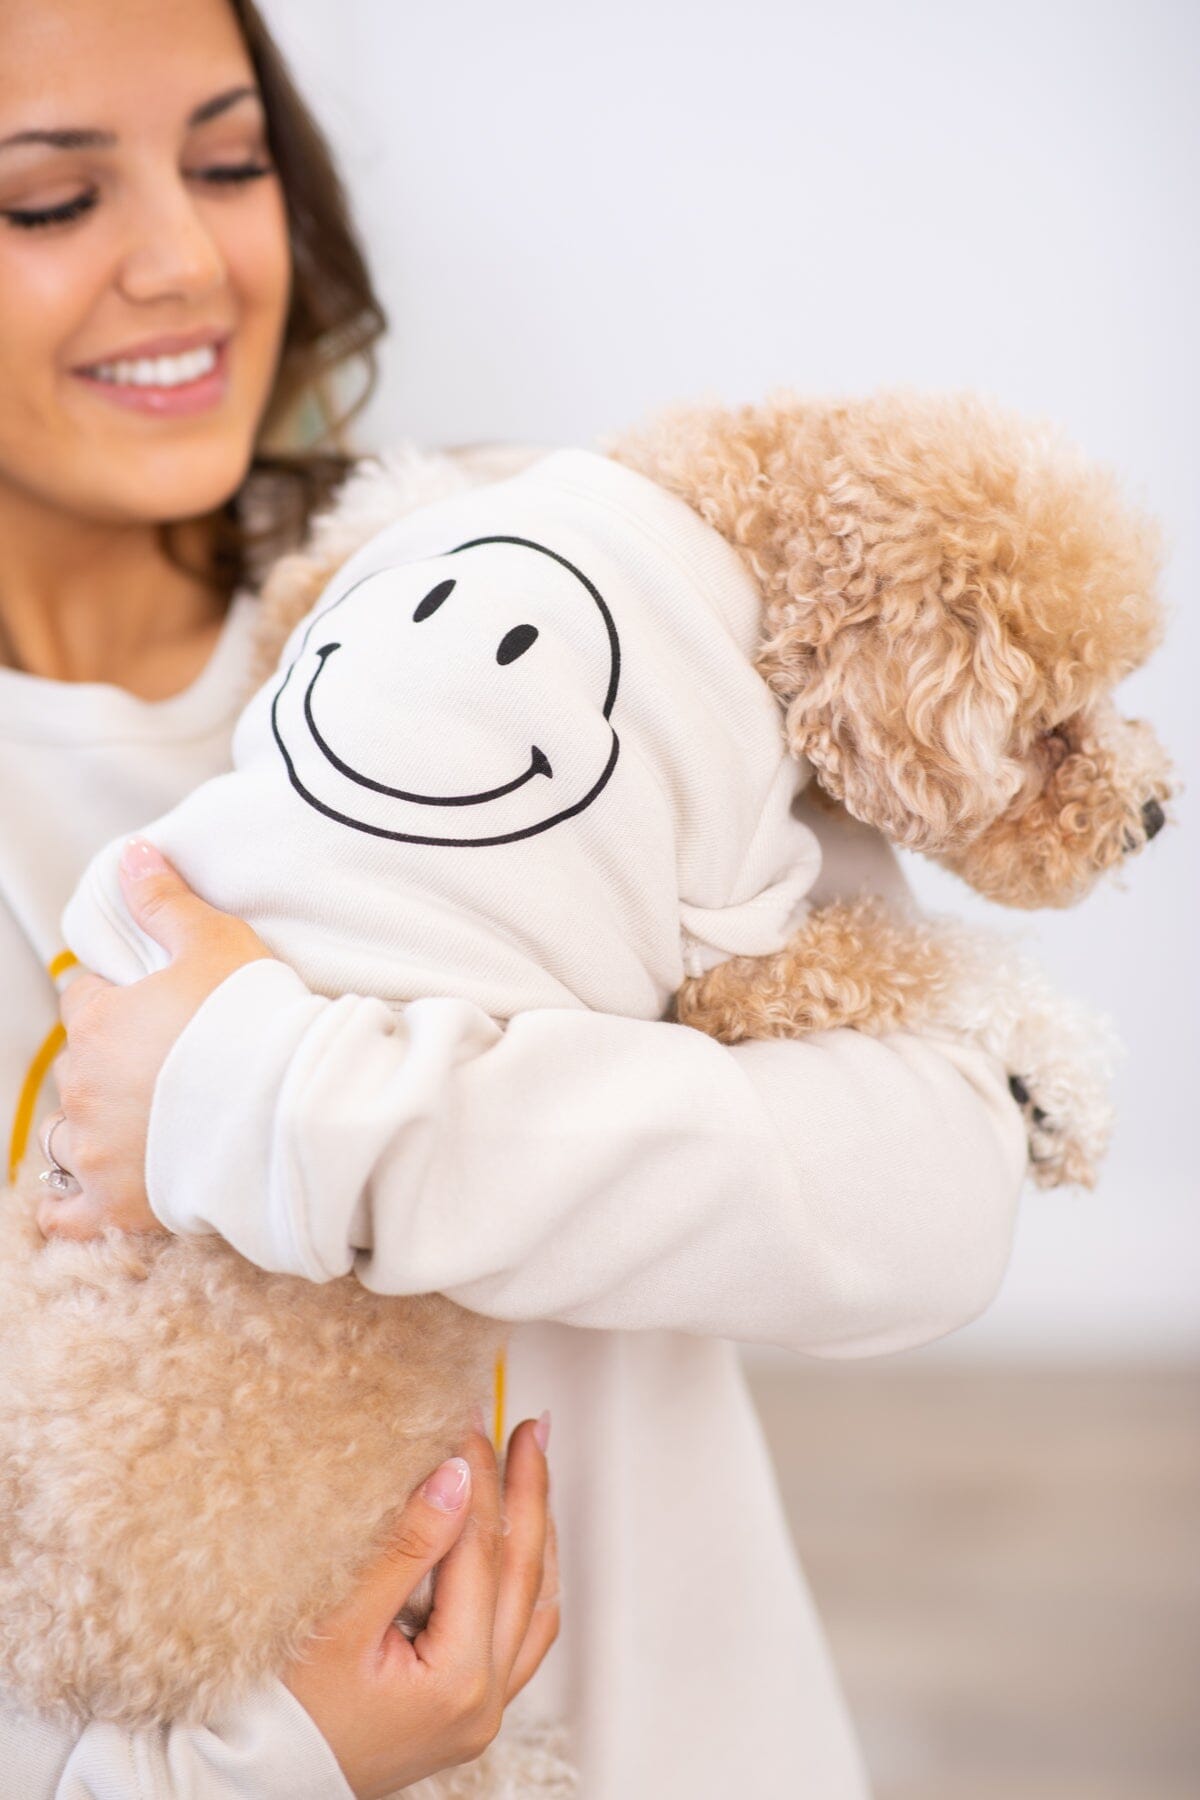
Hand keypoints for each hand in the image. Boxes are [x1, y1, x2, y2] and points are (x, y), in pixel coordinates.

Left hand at [36, 838, 273, 1243]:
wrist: (288, 1109)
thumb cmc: (254, 1020)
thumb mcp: (215, 943)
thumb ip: (165, 901)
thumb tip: (132, 852)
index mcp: (99, 1022)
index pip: (83, 1000)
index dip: (116, 999)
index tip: (151, 1007)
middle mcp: (84, 1085)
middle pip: (79, 1067)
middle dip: (110, 1065)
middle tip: (164, 1066)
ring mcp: (97, 1148)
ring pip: (70, 1133)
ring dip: (94, 1127)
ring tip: (138, 1124)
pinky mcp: (116, 1203)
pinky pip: (67, 1211)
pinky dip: (70, 1205)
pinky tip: (84, 1196)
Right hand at [285, 1420, 559, 1799]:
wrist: (254, 1780)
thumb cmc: (282, 1713)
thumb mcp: (339, 1621)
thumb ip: (405, 1546)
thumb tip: (458, 1476)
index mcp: (459, 1680)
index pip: (481, 1551)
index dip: (478, 1476)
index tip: (469, 1420)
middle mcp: (485, 1701)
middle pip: (523, 1572)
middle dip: (528, 1492)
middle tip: (531, 1429)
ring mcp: (482, 1710)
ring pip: (533, 1602)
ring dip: (536, 1531)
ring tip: (534, 1470)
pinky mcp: (469, 1710)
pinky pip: (521, 1633)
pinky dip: (526, 1578)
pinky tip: (522, 1541)